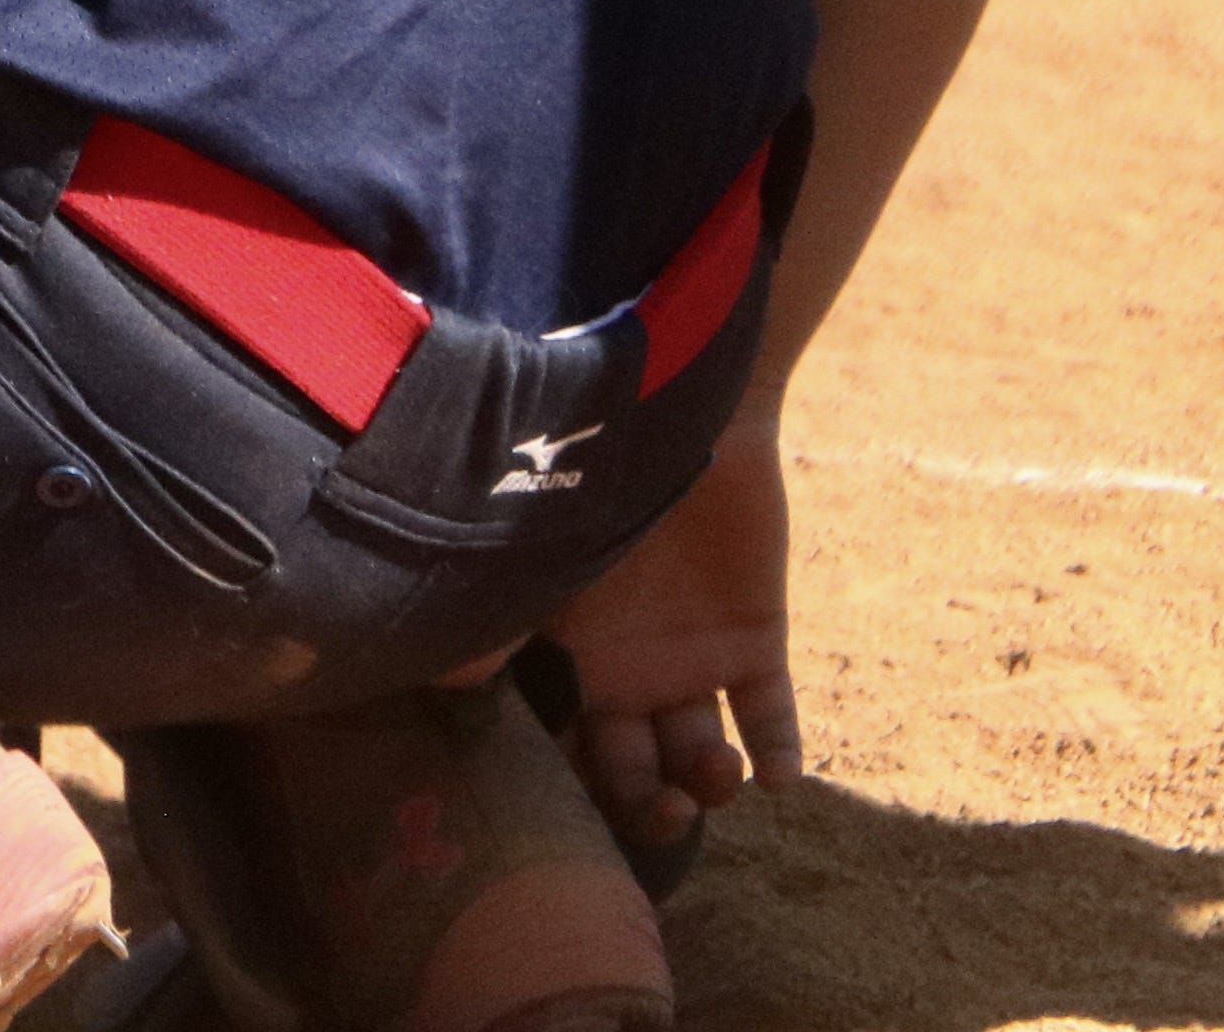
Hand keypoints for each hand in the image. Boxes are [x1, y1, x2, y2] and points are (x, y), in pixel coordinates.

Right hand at [537, 428, 800, 855]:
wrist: (682, 412)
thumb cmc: (590, 474)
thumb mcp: (538, 551)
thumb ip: (499, 615)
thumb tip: (443, 679)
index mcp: (565, 657)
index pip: (567, 748)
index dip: (576, 791)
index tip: (585, 811)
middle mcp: (625, 672)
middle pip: (636, 770)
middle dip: (649, 808)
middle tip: (669, 810)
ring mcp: (690, 660)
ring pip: (702, 754)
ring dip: (711, 782)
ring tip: (720, 770)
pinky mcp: (755, 640)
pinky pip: (769, 714)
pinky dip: (779, 752)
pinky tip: (779, 775)